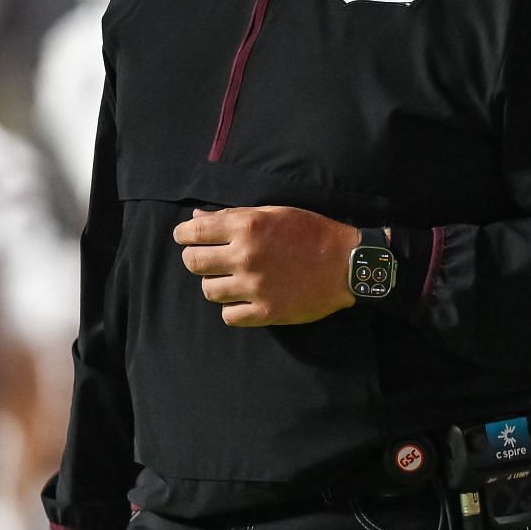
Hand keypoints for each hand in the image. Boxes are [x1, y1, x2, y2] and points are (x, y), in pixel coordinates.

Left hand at [173, 206, 359, 325]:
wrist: (346, 263)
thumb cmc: (310, 232)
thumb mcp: (272, 213)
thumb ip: (231, 216)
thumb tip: (196, 219)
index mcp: (246, 227)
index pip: (193, 232)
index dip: (184, 235)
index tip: (186, 238)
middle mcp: (245, 256)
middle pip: (193, 263)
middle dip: (195, 258)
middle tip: (208, 259)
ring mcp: (255, 286)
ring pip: (208, 290)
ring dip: (215, 284)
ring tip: (230, 279)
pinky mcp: (266, 311)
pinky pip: (228, 316)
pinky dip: (231, 308)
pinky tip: (243, 298)